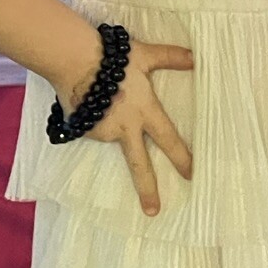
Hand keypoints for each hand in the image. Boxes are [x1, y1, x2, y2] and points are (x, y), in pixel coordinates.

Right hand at [59, 39, 193, 215]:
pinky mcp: (83, 130)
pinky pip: (92, 127)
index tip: (191, 175)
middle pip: (139, 165)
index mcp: (145, 111)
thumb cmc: (112, 56)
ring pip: (112, 136)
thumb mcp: (145, 56)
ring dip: (111, 126)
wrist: (72, 60)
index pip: (168, 139)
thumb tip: (195, 58)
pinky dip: (94, 118)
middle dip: (147, 190)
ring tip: (105, 99)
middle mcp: (125, 127)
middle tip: (153, 212)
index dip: (181, 157)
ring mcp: (103, 132)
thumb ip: (170, 58)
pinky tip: (88, 99)